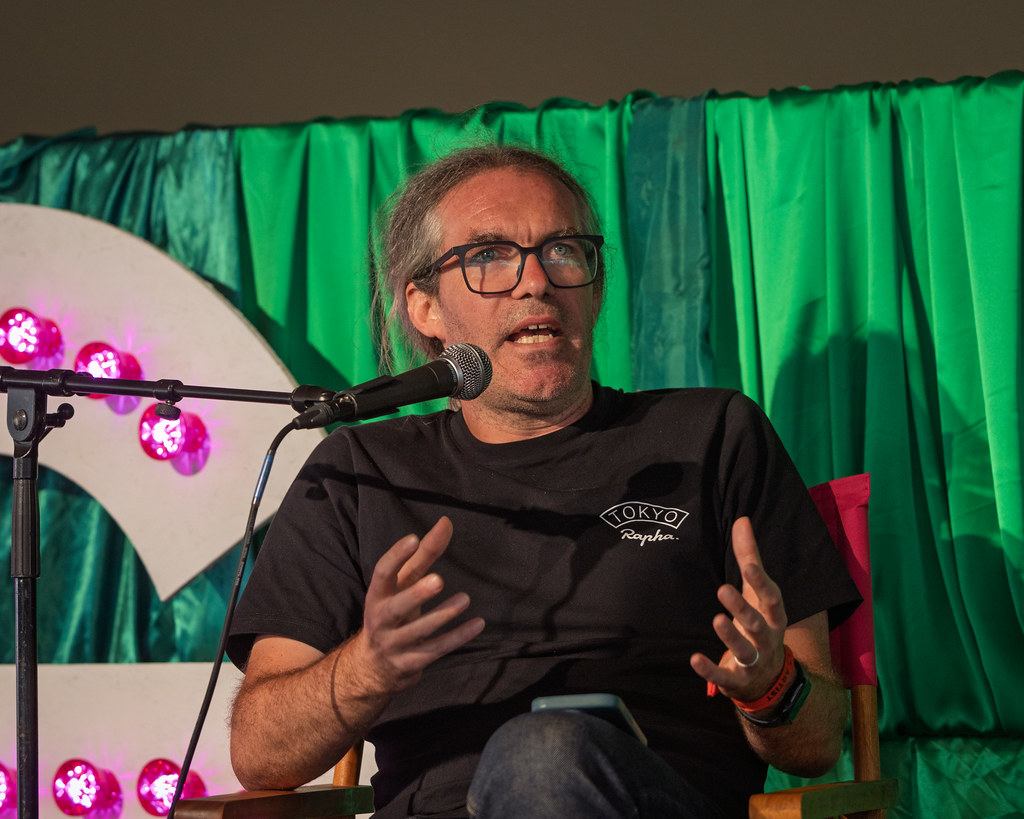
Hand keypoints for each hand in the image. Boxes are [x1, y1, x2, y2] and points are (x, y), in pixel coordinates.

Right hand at [354, 517, 484, 693]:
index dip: (396, 556)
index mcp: (377, 595)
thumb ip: (424, 555)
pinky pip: (435, 650)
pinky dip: (457, 638)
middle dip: (416, 595)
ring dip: (442, 616)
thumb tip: (446, 522)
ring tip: (465, 598)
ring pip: (418, 632)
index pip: (382, 573)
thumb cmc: (393, 611)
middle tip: (439, 580)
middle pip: (396, 608)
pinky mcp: (410, 663)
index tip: (413, 538)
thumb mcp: (403, 584)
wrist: (373, 666)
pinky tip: (478, 624)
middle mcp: (381, 620)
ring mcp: (394, 644)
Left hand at [690, 517, 788, 702]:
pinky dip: (710, 670)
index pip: (771, 597)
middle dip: (742, 608)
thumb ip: (749, 559)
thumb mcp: (756, 593)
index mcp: (773, 615)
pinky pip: (724, 676)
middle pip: (757, 623)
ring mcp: (754, 662)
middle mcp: (767, 638)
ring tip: (716, 620)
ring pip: (745, 650)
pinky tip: (694, 659)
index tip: (750, 566)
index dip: (762, 582)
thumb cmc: (759, 623)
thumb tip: (742, 520)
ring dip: (730, 637)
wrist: (768, 679)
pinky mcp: (738, 680)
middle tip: (722, 589)